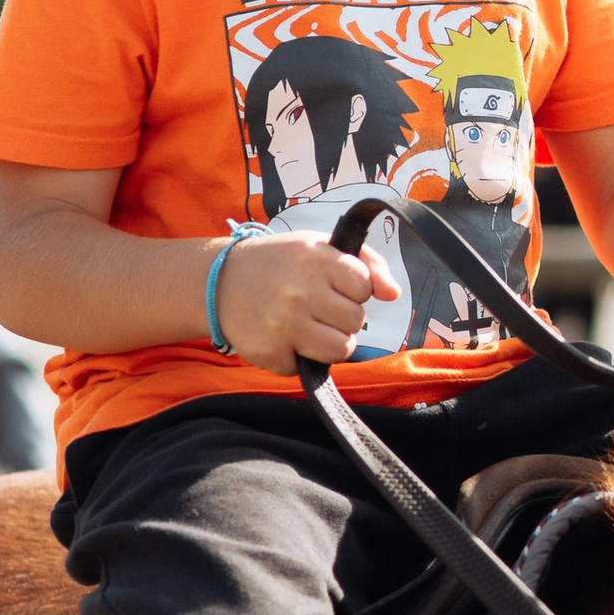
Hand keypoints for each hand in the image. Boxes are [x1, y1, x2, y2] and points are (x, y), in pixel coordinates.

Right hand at [212, 230, 383, 375]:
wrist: (219, 281)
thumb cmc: (279, 263)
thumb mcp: (320, 247)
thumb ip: (366, 263)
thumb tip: (394, 294)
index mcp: (316, 258)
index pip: (364, 286)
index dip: (354, 290)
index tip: (335, 287)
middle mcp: (301, 291)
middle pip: (355, 321)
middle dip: (341, 317)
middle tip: (318, 308)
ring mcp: (284, 324)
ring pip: (340, 349)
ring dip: (329, 343)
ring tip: (309, 328)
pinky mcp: (270, 352)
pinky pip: (305, 367)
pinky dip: (295, 357)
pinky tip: (281, 337)